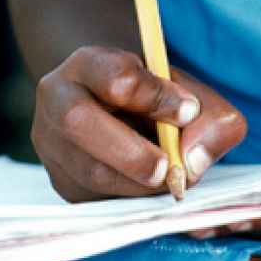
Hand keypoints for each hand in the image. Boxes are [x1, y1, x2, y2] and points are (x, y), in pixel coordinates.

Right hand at [31, 46, 246, 201]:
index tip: (189, 110)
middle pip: (80, 122)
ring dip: (135, 182)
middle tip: (169, 167)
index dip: (156, 96)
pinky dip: (128, 196)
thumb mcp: (185, 90)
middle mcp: (58, 99)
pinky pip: (92, 197)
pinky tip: (148, 186)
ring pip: (86, 170)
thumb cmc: (155, 94)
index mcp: (89, 63)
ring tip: (169, 177)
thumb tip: (194, 161)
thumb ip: (209, 114)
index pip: (117, 77)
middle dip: (130, 152)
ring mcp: (51, 143)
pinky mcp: (60, 180)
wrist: (115, 103)